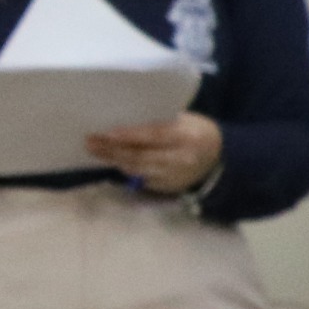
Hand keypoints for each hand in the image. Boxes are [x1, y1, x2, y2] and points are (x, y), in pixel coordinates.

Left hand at [87, 110, 220, 194]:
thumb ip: (159, 122)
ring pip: (137, 169)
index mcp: (186, 135)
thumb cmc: (196, 131)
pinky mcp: (169, 188)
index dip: (128, 136)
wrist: (219, 158)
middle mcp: (181, 158)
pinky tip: (113, 161)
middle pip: (140, 156)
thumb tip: (124, 121)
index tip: (105, 133)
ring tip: (95, 151)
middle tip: (90, 142)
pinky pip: (142, 179)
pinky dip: (126, 169)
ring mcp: (175, 176)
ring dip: (114, 160)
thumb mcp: (185, 120)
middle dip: (112, 150)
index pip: (152, 135)